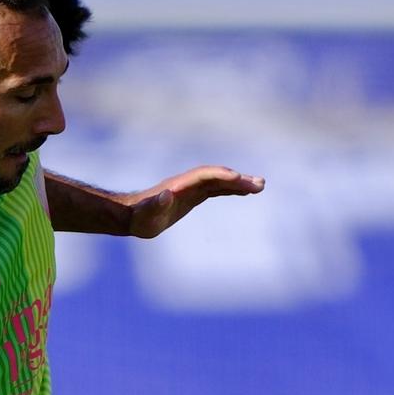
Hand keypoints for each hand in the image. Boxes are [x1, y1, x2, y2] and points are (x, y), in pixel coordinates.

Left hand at [127, 166, 264, 238]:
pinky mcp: (194, 195)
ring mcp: (192, 188)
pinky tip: (245, 192)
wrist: (132, 216)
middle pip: (217, 176)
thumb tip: (167, 195)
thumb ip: (156, 204)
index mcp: (180, 185)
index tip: (240, 179)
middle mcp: (188, 183)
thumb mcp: (147, 215)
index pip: (205, 176)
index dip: (222, 176)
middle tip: (260, 184)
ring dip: (240, 183)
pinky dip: (231, 189)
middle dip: (238, 180)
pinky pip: (217, 189)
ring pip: (220, 182)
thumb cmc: (139, 218)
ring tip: (261, 186)